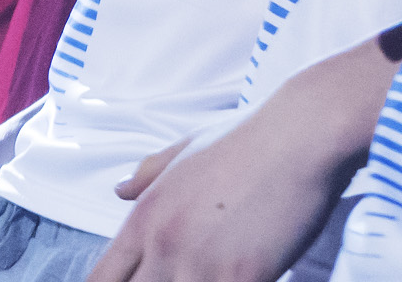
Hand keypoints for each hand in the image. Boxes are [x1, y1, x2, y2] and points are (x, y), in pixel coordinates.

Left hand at [83, 98, 353, 281]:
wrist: (301, 134)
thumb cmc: (248, 138)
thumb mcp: (186, 152)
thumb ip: (149, 175)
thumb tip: (119, 190)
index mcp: (144, 218)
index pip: (101, 280)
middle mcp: (162, 245)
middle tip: (184, 276)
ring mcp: (200, 266)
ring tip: (213, 275)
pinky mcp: (241, 279)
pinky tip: (250, 278)